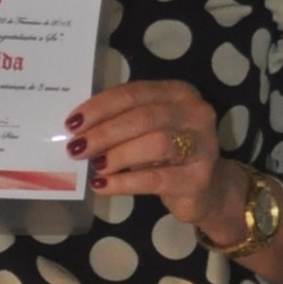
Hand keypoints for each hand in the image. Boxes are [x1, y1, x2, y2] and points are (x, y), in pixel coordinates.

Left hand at [69, 80, 251, 238]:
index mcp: (178, 93)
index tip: (72, 123)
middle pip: (144, 117)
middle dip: (104, 132)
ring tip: (94, 166)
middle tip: (77, 147)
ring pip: (155, 143)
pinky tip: (103, 185)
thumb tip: (79, 130)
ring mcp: (202, 146)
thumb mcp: (149, 131)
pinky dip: (124, 182)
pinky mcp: (198, 179)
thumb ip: (122, 122)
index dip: (100, 107)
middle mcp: (195, 114)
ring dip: (117, 155)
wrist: (210, 190)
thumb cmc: (170, 156)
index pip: (134, 93)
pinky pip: (155, 178)